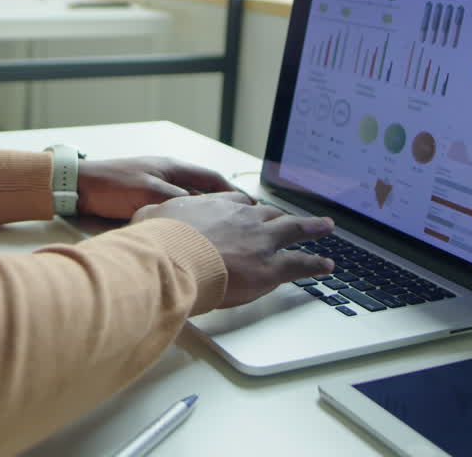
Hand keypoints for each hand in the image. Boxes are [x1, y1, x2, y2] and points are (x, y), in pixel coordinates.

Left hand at [76, 157, 248, 220]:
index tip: (251, 206)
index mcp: (173, 168)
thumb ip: (178, 201)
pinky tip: (189, 239)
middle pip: (204, 194)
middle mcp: (168, 178)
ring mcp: (156, 192)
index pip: (212, 179)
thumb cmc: (112, 185)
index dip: (233, 193)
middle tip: (240, 226)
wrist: (79, 189)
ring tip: (220, 237)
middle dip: (222, 209)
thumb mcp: (150, 192)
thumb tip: (205, 212)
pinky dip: (184, 225)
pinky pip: (173, 216)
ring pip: (188, 208)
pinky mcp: (144, 206)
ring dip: (202, 219)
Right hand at [132, 193, 335, 308]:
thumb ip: (153, 215)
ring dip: (312, 229)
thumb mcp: (149, 216)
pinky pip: (301, 263)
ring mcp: (261, 240)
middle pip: (270, 214)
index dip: (246, 209)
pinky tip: (327, 266)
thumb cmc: (159, 241)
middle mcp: (243, 218)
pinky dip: (317, 265)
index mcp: (215, 206)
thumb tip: (144, 216)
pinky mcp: (271, 267)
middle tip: (294, 218)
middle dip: (283, 215)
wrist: (174, 258)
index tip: (251, 210)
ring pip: (293, 230)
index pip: (238, 204)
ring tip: (325, 228)